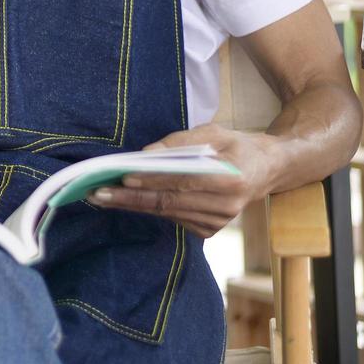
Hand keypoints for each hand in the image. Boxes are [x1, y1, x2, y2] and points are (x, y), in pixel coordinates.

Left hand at [87, 124, 276, 237]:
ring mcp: (217, 222)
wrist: (266, 171)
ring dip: (132, 205)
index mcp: (230, 178)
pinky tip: (126, 201)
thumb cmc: (235, 146)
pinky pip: (172, 217)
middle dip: (130, 199)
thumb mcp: (214, 132)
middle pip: (169, 202)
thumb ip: (180, 142)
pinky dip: (148, 208)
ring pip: (167, 212)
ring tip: (102, 196)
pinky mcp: (208, 230)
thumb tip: (145, 154)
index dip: (152, 180)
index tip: (122, 178)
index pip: (182, 181)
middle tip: (98, 194)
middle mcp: (225, 206)